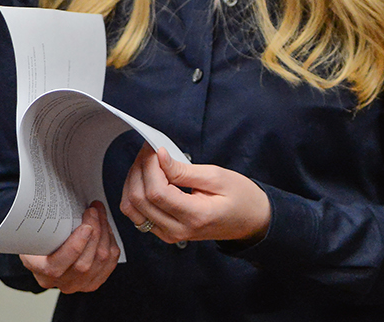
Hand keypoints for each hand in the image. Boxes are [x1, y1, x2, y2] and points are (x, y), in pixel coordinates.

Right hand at [20, 201, 118, 292]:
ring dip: (104, 232)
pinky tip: (105, 226)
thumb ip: (43, 225)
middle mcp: (62, 283)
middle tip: (93, 210)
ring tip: (99, 213)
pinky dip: (111, 240)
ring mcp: (80, 285)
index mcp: (42, 273)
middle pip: (85, 263)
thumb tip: (56, 199)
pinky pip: (110, 260)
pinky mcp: (96, 281)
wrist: (48, 255)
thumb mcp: (34, 233)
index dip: (75, 247)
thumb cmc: (41, 240)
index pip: (57, 267)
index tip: (85, 226)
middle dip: (95, 232)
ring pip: (101, 260)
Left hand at [120, 145, 271, 243]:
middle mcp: (177, 230)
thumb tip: (159, 157)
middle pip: (139, 200)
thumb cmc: (241, 197)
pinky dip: (135, 192)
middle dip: (139, 169)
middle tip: (150, 150)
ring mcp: (168, 235)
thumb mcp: (217, 177)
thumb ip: (184, 170)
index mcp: (195, 216)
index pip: (157, 192)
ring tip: (147, 162)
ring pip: (132, 208)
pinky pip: (137, 214)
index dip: (150, 167)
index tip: (156, 148)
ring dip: (133, 181)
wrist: (251, 221)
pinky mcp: (164, 232)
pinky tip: (146, 177)